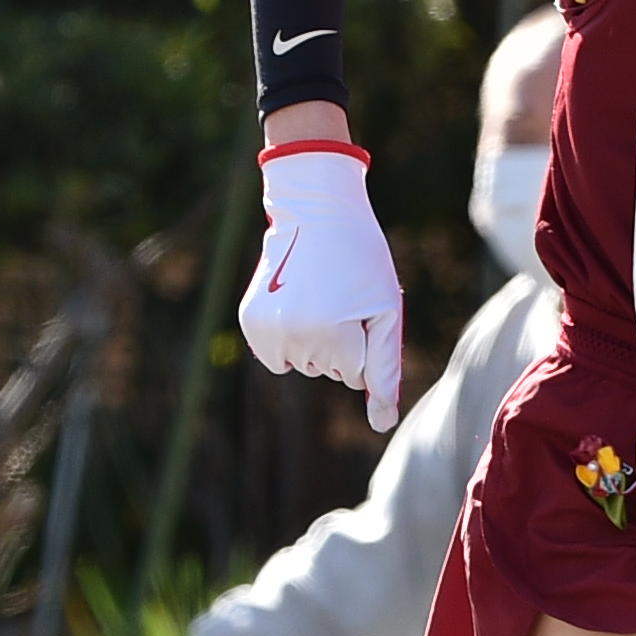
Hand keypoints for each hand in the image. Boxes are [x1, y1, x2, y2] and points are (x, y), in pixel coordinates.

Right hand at [241, 140, 405, 428]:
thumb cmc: (360, 260)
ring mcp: (265, 329)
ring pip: (305, 365)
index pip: (356, 376)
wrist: (315, 211)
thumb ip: (385, 371)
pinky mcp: (250, 322)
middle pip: (330, 372)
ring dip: (317, 342)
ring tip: (319, 296)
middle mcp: (291, 335)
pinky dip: (291, 341)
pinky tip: (296, 304)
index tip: (359, 304)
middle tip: (339, 295)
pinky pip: (279, 358)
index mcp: (330, 334)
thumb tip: (381, 424)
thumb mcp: (385, 312)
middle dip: (342, 343)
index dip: (365, 342)